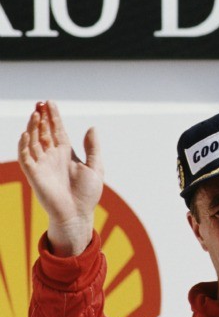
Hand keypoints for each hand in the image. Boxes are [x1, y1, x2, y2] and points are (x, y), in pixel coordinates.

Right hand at [18, 101, 103, 256]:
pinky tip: (26, 133)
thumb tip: (92, 128)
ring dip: (33, 127)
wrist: (78, 213)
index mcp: (66, 153)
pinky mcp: (34, 175)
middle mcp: (52, 156)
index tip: (49, 102)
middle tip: (40, 103)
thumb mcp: (95, 166)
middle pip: (43, 132)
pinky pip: (26, 157)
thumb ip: (92, 147)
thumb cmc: (87, 193)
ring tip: (36, 113)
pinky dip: (24, 145)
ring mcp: (42, 164)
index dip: (53, 116)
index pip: (56, 130)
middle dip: (41, 117)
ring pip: (34, 141)